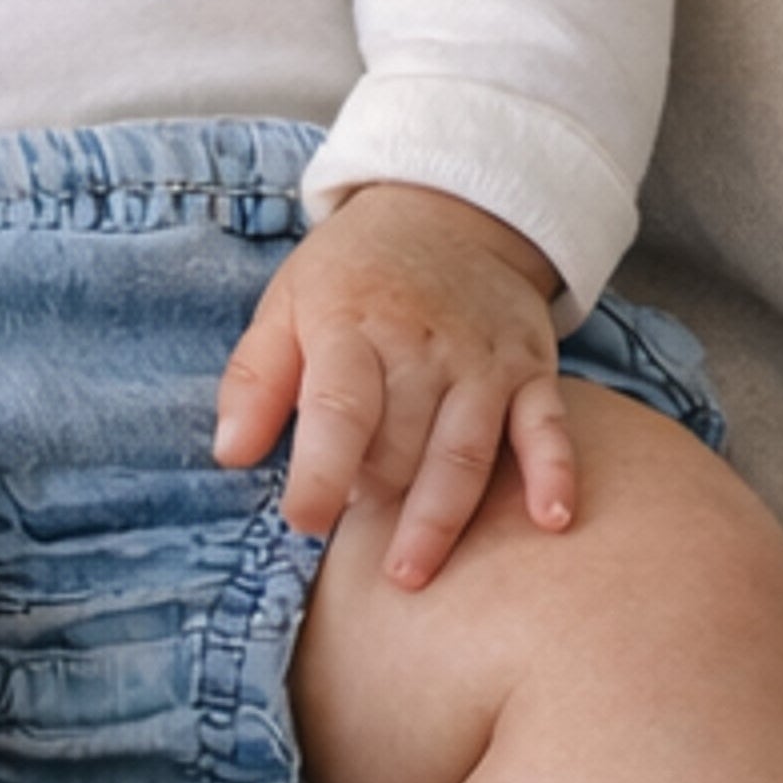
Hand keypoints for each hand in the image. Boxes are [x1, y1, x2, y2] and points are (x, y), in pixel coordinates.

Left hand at [213, 183, 573, 588]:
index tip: (303, 522)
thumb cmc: (354, 275)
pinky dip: (554, 471)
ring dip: (439, 517)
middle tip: (354, 525)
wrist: (449, 208)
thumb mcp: (288, 303)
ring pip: (464, 449)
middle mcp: (422, 344)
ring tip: (411, 573)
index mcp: (353, 325)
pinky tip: (552, 520)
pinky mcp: (530, 368)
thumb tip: (229, 455)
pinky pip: (547, 425)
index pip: (339, 407)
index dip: (320, 473)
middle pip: (401, 443)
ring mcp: (482, 359)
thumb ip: (255, 379)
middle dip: (374, 497)